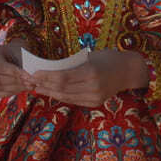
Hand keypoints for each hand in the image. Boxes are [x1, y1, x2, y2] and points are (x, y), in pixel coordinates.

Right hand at [0, 43, 33, 97]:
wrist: (12, 54)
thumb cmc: (17, 52)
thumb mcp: (22, 53)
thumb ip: (25, 65)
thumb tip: (31, 78)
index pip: (0, 67)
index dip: (15, 73)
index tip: (29, 77)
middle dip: (15, 83)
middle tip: (30, 83)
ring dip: (14, 89)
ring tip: (28, 86)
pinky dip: (10, 93)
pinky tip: (21, 89)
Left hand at [31, 49, 148, 107]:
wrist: (128, 71)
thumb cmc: (108, 58)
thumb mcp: (89, 57)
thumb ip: (72, 65)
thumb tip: (50, 69)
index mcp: (91, 72)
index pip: (62, 77)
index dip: (46, 77)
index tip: (34, 73)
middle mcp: (93, 87)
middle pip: (62, 88)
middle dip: (45, 85)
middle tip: (32, 80)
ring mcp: (95, 97)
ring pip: (66, 97)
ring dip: (50, 92)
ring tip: (38, 87)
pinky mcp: (95, 103)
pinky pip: (74, 100)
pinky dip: (61, 96)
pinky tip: (52, 92)